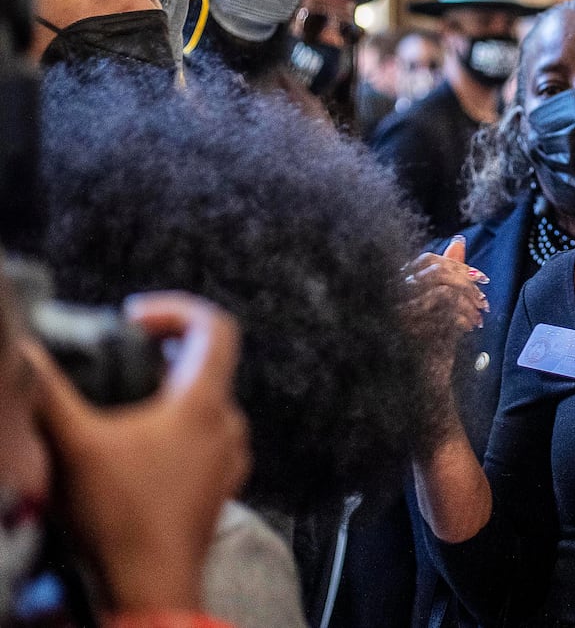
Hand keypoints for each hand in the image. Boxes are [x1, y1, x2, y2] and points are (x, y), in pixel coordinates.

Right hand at [30, 293, 248, 612]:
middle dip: (163, 352)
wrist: (150, 589)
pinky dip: (173, 434)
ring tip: (122, 406)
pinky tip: (133, 454)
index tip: (134, 317)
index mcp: (204, 402)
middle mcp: (227, 426)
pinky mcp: (217, 490)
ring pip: (205, 407)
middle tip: (122, 355)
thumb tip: (24, 350)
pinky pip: (202, 443)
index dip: (175, 309)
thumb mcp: (74, 445)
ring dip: (167, 396)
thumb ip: (47, 392)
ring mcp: (227, 460)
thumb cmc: (122, 519)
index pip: (215, 326)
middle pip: (208, 364)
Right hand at [402, 238, 489, 378]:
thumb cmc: (432, 341)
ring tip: (477, 318)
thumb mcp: (441, 305)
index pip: (427, 259)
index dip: (457, 266)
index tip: (480, 279)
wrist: (423, 380)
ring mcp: (396, 311)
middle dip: (467, 284)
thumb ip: (448, 273)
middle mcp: (390, 295)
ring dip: (467, 303)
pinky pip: (444, 311)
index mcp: (395, 284)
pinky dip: (462, 317)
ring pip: (443, 290)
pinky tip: (468, 328)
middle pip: (436, 271)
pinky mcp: (407, 329)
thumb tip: (459, 242)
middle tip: (482, 302)